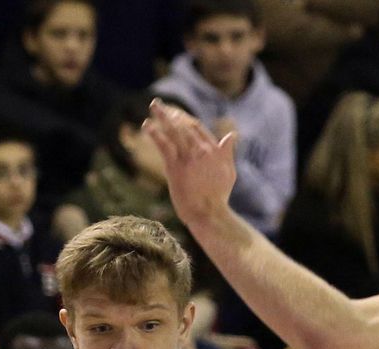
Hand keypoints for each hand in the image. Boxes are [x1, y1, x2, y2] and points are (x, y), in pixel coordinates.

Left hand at [144, 99, 237, 224]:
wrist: (209, 212)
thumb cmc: (219, 195)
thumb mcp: (229, 172)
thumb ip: (227, 152)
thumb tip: (232, 135)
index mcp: (215, 150)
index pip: (198, 128)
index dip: (185, 119)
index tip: (175, 115)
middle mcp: (202, 150)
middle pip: (184, 125)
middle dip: (171, 113)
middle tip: (159, 105)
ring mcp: (188, 157)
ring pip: (174, 131)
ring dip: (162, 116)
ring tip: (154, 106)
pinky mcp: (175, 166)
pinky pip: (164, 145)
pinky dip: (155, 134)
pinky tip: (146, 124)